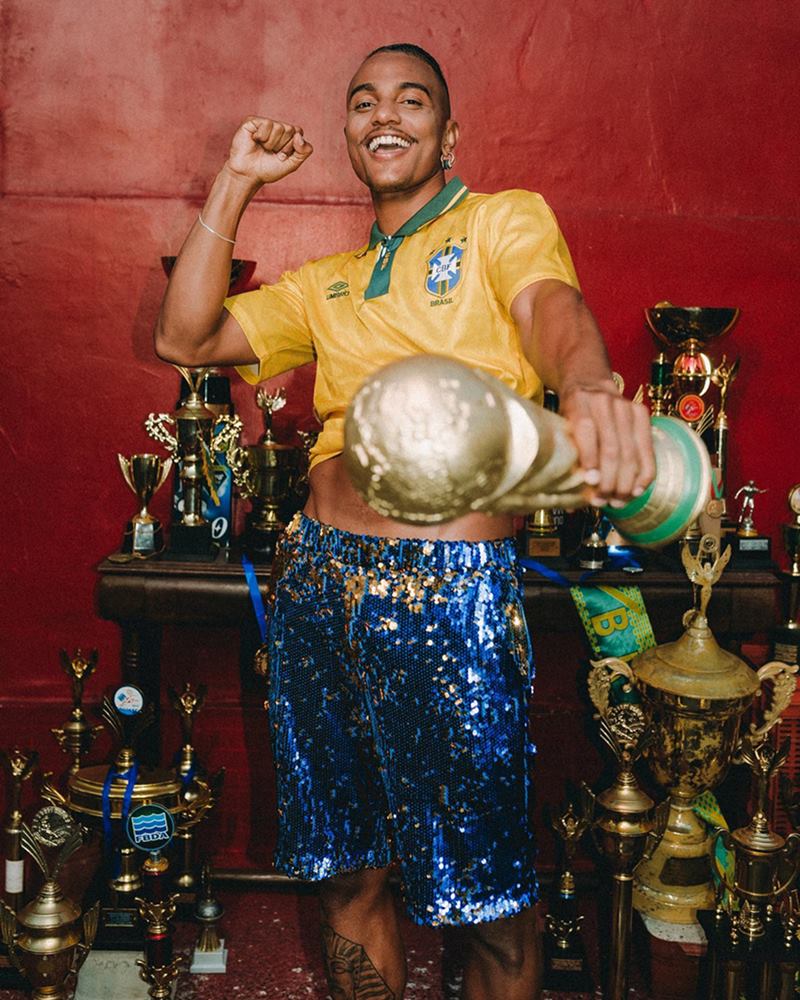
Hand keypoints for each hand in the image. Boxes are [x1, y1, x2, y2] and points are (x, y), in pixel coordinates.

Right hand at [226, 116, 312, 184]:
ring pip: (279, 127)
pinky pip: (267, 124)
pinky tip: (255, 141)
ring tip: (263, 148)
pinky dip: (262, 137)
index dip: (291, 147)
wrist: (248, 174)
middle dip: (281, 146)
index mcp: (287, 135)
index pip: (298, 132)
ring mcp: (264, 123)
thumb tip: (299, 135)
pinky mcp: (252, 121)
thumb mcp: (292, 164)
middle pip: (289, 129)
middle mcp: (276, 127)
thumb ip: (304, 152)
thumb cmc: (268, 170)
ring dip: (271, 143)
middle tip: (271, 153)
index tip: (282, 156)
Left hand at [559, 380, 655, 506]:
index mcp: (578, 401)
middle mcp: (604, 402)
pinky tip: (636, 490)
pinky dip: (643, 473)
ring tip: (617, 501)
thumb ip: (564, 454)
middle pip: (611, 447)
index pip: (586, 430)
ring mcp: (626, 406)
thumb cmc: (570, 412)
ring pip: (630, 452)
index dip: (589, 459)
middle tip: (602, 501)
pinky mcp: (641, 413)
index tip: (590, 483)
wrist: (588, 380)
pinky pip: (647, 449)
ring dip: (625, 483)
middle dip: (608, 480)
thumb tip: (567, 501)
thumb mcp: (560, 424)